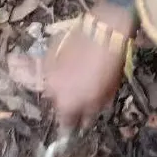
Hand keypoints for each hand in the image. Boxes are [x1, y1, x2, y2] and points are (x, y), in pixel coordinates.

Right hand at [43, 11, 129, 128]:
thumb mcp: (106, 94)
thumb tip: (84, 121)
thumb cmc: (109, 66)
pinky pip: (52, 70)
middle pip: (57, 104)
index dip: (72, 125)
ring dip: (63, 87)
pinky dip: (60, 71)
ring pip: (53, 86)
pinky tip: (72, 65)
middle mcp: (51, 90)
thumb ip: (91, 110)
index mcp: (66, 103)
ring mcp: (47, 71)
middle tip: (81, 98)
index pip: (64, 124)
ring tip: (77, 80)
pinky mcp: (47, 54)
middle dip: (68, 103)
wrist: (102, 31)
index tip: (78, 123)